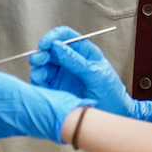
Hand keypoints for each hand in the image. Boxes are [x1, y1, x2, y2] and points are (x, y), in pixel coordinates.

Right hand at [29, 26, 151, 122]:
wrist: (114, 115)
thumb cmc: (111, 94)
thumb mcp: (95, 75)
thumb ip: (76, 61)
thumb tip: (58, 46)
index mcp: (83, 52)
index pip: (65, 36)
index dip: (53, 37)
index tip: (45, 44)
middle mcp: (71, 61)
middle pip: (50, 50)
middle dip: (42, 53)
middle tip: (38, 60)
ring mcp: (63, 75)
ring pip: (44, 66)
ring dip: (38, 69)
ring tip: (39, 75)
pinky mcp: (57, 89)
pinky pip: (43, 82)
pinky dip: (38, 82)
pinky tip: (40, 84)